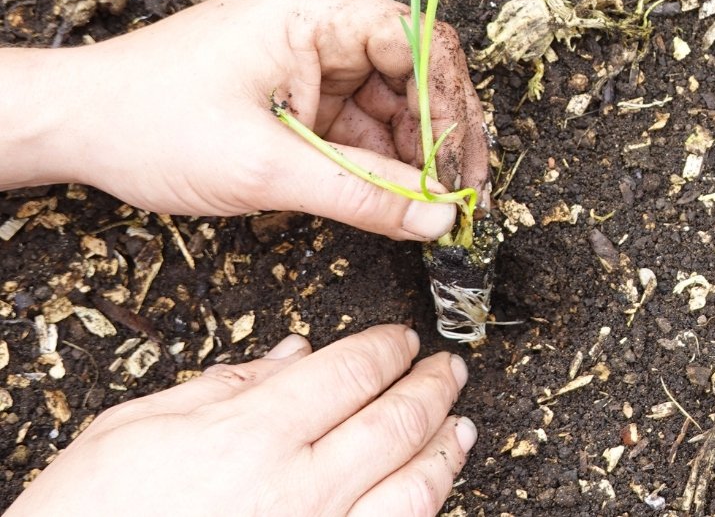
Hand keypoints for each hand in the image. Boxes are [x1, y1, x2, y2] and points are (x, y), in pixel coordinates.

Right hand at [6, 325, 476, 516]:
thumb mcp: (129, 429)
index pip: (349, 373)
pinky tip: (428, 491)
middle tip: (450, 369)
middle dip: (433, 388)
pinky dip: (421, 509)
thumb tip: (294, 354)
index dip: (388, 348)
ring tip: (460, 425)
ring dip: (445, 451)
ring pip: (413, 490)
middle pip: (395, 423)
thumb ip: (222, 386)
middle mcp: (296, 491)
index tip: (403, 338)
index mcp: (248, 437)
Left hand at [41, 0, 489, 240]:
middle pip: (418, 74)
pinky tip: (396, 201)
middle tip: (462, 200)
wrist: (75, 126)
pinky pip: (361, 125)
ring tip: (431, 211)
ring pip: (395, 105)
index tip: (460, 171)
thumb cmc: (149, 124)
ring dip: (414, 159)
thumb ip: (363, 195)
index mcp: (316, 12)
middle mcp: (323, 23)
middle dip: (442, 139)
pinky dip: (381, 165)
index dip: (451, 108)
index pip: (421, 44)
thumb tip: (437, 219)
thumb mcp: (266, 168)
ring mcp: (312, 58)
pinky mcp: (300, 92)